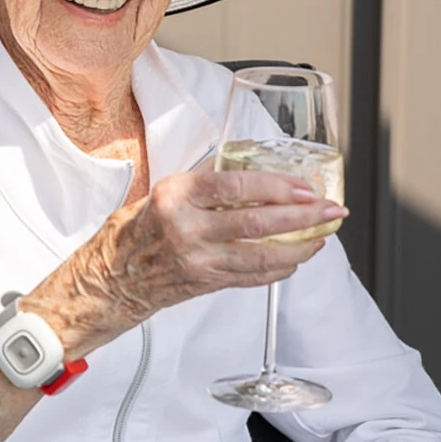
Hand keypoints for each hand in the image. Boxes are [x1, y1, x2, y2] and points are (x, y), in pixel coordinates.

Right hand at [34, 170, 343, 353]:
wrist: (109, 278)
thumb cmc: (137, 229)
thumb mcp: (165, 189)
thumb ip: (207, 178)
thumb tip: (252, 157)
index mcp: (176, 196)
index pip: (235, 186)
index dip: (276, 187)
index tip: (304, 186)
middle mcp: (187, 229)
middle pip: (257, 224)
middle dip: (302, 217)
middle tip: (331, 210)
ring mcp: (197, 261)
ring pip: (261, 256)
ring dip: (300, 247)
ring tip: (323, 236)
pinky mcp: (205, 284)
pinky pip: (252, 277)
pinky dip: (279, 268)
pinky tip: (297, 258)